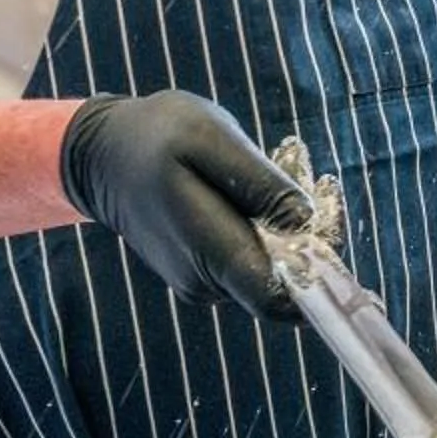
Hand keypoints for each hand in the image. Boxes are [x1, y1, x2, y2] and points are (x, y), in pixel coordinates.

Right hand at [58, 91, 311, 321]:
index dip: (319, 280)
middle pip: (284, 285)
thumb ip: (260, 184)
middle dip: (309, 238)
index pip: (278, 300)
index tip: (332, 231)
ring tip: (273, 172)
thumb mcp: (211, 138)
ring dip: (289, 229)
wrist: (104, 156)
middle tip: (301, 174)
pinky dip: (268, 229)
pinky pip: (252, 260)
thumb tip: (306, 222)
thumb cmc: (157, 137)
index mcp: (210, 252)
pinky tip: (253, 189)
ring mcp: (204, 282)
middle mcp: (207, 282)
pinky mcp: (204, 273)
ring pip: (270, 271)